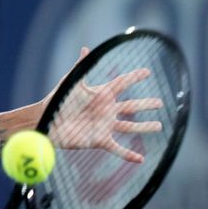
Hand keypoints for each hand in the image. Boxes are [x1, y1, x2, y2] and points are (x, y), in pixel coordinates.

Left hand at [45, 48, 162, 162]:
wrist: (46, 120)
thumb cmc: (57, 100)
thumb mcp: (71, 83)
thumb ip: (80, 67)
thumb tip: (85, 49)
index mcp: (101, 95)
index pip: (122, 83)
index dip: (134, 77)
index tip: (147, 71)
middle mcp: (106, 110)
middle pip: (131, 106)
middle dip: (146, 104)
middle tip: (160, 103)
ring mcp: (104, 125)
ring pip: (130, 127)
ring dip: (144, 127)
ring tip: (159, 126)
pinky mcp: (99, 140)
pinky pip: (117, 148)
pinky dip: (128, 154)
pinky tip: (140, 159)